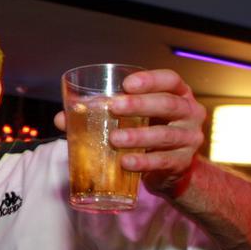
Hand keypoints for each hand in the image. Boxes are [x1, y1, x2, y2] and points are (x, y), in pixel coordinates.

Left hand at [54, 69, 205, 195]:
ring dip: (139, 136)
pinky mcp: (182, 163)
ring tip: (115, 139)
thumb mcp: (132, 119)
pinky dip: (143, 163)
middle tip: (114, 107)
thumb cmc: (146, 134)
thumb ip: (101, 115)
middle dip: (140, 105)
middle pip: (168, 105)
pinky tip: (125, 163)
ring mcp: (189, 139)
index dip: (151, 80)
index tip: (127, 84)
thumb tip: (61, 118)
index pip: (170, 80)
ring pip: (165, 135)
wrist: (171, 169)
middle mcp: (189, 113)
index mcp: (177, 95)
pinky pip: (163, 162)